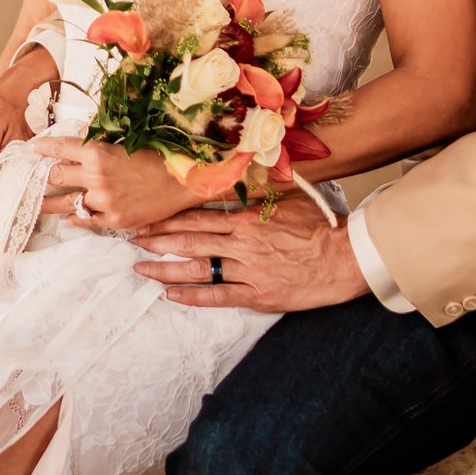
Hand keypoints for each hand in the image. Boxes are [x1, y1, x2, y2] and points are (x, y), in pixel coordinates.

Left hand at [31, 140, 225, 238]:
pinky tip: (66, 218)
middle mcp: (97, 178)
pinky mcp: (115, 221)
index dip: (42, 147)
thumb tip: (78, 145)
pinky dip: (74, 218)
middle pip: (55, 177)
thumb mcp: (127, 142)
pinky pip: (85, 221)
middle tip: (27, 178)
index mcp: (99, 153)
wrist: (185, 180)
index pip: (60, 148)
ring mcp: (104, 202)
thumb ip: (100, 146)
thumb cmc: (159, 156)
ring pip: (65, 203)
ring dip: (48, 202)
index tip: (31, 148)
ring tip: (34, 203)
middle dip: (41, 176)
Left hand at [136, 198, 370, 314]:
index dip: (167, 217)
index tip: (144, 217)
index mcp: (246, 217)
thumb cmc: (319, 225)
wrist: (345, 257)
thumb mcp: (286, 198)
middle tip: (130, 240)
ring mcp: (247, 271)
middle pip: (189, 240)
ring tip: (141, 268)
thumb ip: (257, 194)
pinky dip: (191, 296)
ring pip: (196, 269)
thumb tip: (233, 177)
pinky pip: (217, 296)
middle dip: (156, 240)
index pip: (196, 215)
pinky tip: (171, 295)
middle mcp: (241, 243)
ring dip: (165, 268)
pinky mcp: (258, 295)